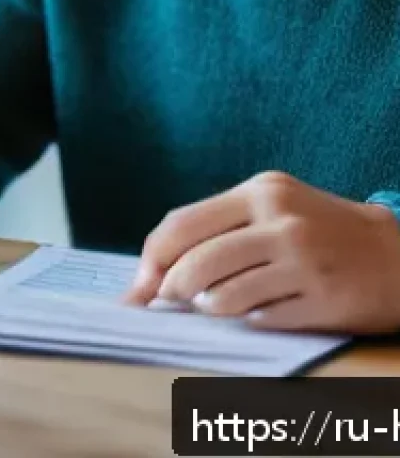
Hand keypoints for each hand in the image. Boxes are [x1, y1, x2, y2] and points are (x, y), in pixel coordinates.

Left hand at [123, 171, 399, 332]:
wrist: (396, 255)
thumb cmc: (318, 229)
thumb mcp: (271, 206)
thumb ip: (218, 227)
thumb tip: (156, 270)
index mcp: (259, 192)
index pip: (182, 224)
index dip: (152, 259)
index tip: (139, 287)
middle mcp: (280, 221)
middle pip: (196, 262)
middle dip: (170, 289)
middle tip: (166, 302)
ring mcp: (303, 261)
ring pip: (222, 296)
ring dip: (208, 308)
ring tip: (215, 304)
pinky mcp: (322, 300)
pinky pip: (259, 319)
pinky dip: (246, 321)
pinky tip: (257, 312)